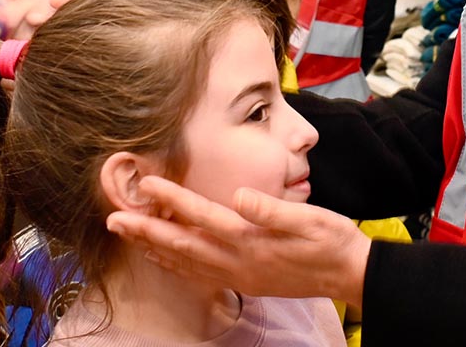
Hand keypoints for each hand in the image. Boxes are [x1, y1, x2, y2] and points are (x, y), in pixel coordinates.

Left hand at [106, 176, 372, 306]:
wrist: (352, 275)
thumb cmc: (333, 241)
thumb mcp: (311, 218)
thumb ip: (273, 210)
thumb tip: (241, 195)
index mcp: (252, 241)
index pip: (202, 216)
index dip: (172, 199)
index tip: (146, 184)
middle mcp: (239, 262)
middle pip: (182, 245)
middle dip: (146, 231)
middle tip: (113, 218)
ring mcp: (240, 276)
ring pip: (185, 263)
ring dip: (153, 249)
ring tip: (127, 235)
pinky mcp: (245, 282)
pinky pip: (199, 275)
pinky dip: (175, 266)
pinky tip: (163, 258)